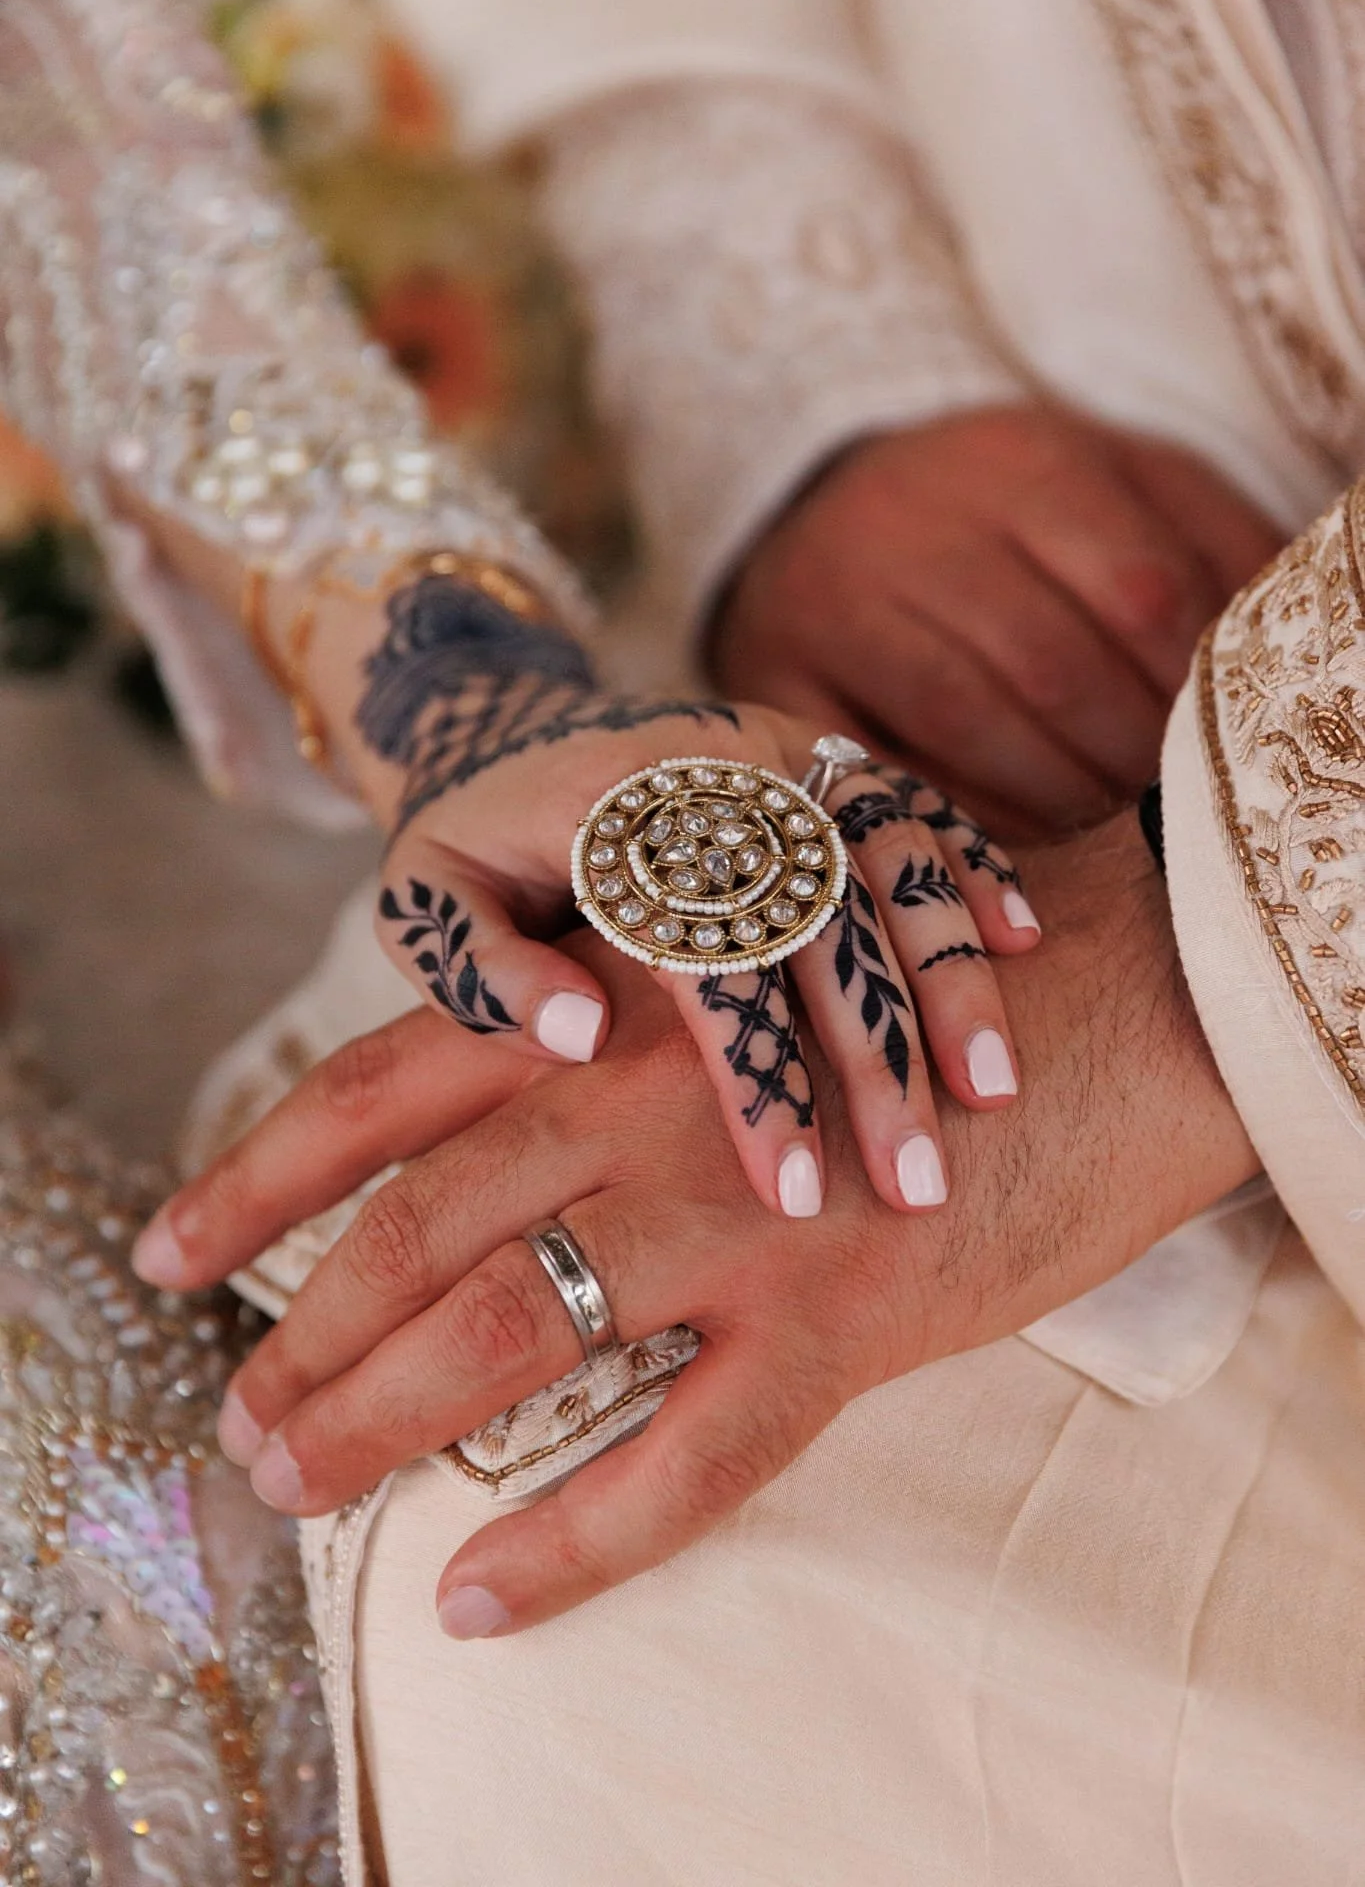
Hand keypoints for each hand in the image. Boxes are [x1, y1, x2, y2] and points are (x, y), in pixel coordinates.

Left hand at [133, 814, 1254, 1631]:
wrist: (1109, 1009)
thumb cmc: (902, 993)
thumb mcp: (725, 973)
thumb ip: (599, 1034)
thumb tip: (474, 1135)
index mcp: (604, 1009)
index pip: (375, 1089)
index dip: (254, 1178)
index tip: (165, 1253)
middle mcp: (645, 1103)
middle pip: (416, 1231)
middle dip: (300, 1338)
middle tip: (239, 1427)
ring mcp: (739, 1215)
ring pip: (515, 1338)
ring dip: (383, 1428)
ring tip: (300, 1493)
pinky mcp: (841, 1319)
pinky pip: (682, 1464)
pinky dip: (573, 1546)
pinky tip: (486, 1599)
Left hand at [147, 491, 1039, 1210]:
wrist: (509, 725)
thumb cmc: (471, 845)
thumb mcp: (426, 899)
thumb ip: (482, 968)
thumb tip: (575, 1037)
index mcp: (614, 817)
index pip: (702, 953)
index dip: (751, 1072)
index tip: (789, 1189)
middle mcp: (718, 775)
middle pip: (819, 917)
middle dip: (877, 1055)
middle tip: (918, 1186)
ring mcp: (783, 758)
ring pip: (891, 860)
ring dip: (948, 977)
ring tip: (998, 1097)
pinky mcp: (827, 758)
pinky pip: (917, 806)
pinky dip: (973, 868)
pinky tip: (1029, 944)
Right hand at [711, 405, 1282, 838]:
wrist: (819, 507)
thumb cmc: (1000, 515)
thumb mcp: (1111, 482)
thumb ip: (1203, 540)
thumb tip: (1283, 625)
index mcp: (1019, 457)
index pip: (1138, 590)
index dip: (1186, 689)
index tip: (1208, 743)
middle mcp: (913, 517)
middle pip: (1052, 662)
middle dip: (1123, 757)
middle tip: (1156, 808)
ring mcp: (831, 595)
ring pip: (964, 716)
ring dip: (1051, 796)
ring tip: (1096, 827)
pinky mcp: (769, 671)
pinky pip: (871, 763)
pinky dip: (949, 815)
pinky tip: (1003, 843)